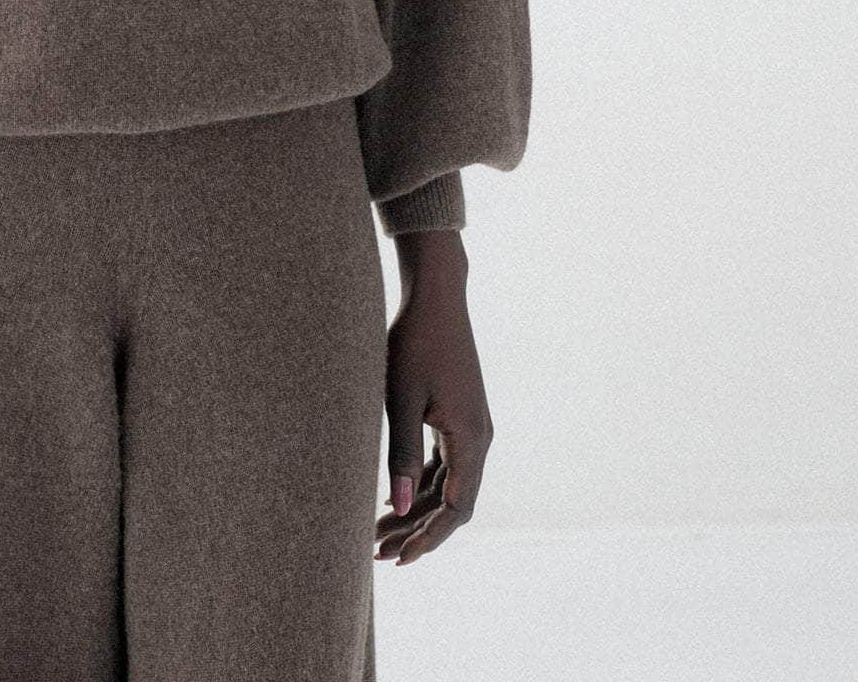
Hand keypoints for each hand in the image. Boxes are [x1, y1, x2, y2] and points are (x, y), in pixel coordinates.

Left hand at [375, 233, 492, 566]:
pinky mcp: (460, 416)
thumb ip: (401, 453)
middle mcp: (479, 438)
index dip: (428, 539)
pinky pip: (444, 464)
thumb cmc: (414, 342)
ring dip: (417, 509)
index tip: (398, 560)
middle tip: (378, 554)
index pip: (455, 509)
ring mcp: (471, 427)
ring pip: (447, 484)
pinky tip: (395, 498)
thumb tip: (397, 508)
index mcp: (470, 438)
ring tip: (378, 533)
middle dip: (417, 531)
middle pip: (452, 502)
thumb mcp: (401, 399)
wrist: (435, 296)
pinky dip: (421, 484)